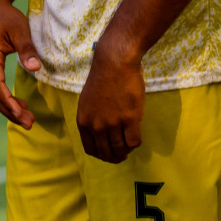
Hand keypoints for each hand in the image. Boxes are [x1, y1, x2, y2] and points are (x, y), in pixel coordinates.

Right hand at [0, 0, 39, 127]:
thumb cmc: (5, 17)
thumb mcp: (19, 29)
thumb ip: (27, 48)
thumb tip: (35, 68)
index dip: (9, 101)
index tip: (21, 113)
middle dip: (11, 111)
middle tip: (29, 124)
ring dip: (9, 108)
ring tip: (27, 120)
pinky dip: (7, 99)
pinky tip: (20, 105)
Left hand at [76, 38, 144, 163]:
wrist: (115, 63)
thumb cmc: (103, 78)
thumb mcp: (87, 102)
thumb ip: (92, 118)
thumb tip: (100, 132)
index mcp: (84, 122)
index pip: (91, 150)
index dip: (102, 155)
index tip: (110, 153)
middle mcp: (96, 126)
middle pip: (106, 153)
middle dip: (115, 157)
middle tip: (122, 154)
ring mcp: (113, 123)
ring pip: (121, 148)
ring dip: (126, 150)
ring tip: (130, 145)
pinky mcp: (130, 117)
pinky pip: (134, 140)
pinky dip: (136, 143)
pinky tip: (137, 134)